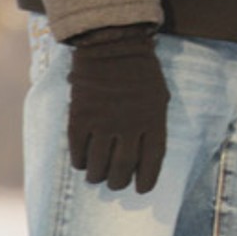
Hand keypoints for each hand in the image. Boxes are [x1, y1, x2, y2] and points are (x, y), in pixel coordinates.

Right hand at [67, 25, 168, 193]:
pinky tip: (81, 162)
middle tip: (115, 184)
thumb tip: (144, 153)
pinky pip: (78, 152)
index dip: (147, 179)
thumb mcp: (159, 96)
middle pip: (123, 168)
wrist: (112, 46)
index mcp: (153, 120)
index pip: (153, 160)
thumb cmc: (141, 71)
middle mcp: (130, 127)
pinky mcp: (80, 119)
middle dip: (119, 182)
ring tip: (96, 177)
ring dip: (97, 176)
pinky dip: (79, 162)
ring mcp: (103, 124)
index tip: (142, 189)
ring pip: (98, 166)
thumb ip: (152, 123)